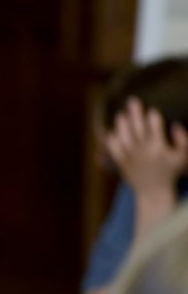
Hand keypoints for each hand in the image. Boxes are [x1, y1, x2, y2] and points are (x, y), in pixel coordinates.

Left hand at [106, 97, 187, 236]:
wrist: (153, 193)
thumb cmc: (170, 173)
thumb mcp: (183, 158)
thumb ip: (184, 141)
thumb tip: (175, 125)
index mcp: (158, 147)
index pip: (155, 126)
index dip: (153, 116)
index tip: (152, 109)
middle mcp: (143, 150)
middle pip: (138, 127)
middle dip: (135, 113)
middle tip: (132, 100)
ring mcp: (131, 157)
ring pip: (124, 136)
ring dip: (121, 124)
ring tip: (120, 114)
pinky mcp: (122, 163)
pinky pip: (114, 149)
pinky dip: (112, 140)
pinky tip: (112, 132)